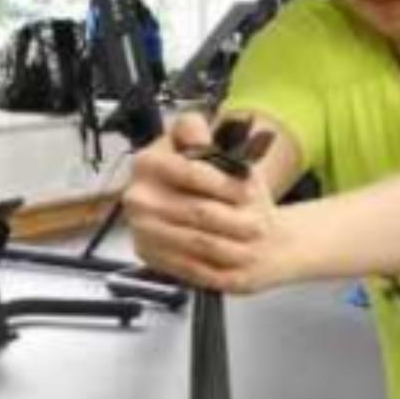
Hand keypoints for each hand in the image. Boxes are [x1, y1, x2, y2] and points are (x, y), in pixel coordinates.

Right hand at [123, 113, 293, 294]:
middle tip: (261, 225)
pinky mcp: (149, 256)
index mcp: (148, 163)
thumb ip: (199, 136)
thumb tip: (197, 132)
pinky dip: (219, 263)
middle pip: (201, 211)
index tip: (250, 191)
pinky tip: (236, 257)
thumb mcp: (210, 151)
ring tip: (254, 241)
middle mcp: (138, 197)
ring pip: (201, 242)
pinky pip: (192, 266)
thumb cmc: (212, 183)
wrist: (205, 217)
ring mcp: (142, 228)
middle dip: (238, 219)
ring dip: (235, 244)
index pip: (192, 172)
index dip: (226, 183)